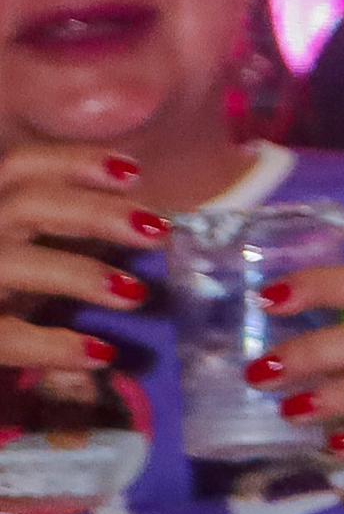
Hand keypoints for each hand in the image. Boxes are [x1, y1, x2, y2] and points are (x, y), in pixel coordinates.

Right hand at [0, 146, 164, 399]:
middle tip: (158, 231)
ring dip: (78, 273)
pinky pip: (5, 337)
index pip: (22, 164)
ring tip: (136, 294)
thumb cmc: (17, 286)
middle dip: (95, 212)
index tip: (135, 173)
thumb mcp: (42, 250)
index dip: (73, 160)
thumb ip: (81, 235)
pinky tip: (102, 353)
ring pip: (11, 262)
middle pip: (26, 204)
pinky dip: (52, 345)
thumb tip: (154, 231)